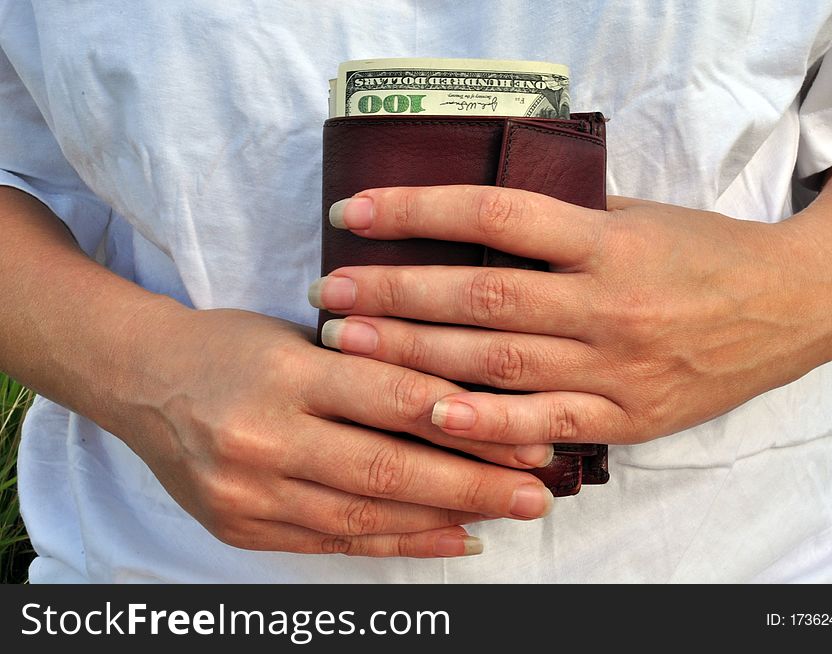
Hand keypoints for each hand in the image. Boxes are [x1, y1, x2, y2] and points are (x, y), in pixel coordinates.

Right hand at [108, 306, 555, 557]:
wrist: (140, 380)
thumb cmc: (231, 345)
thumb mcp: (297, 334)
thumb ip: (366, 370)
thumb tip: (460, 407)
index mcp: (283, 372)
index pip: (393, 398)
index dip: (468, 421)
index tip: (526, 433)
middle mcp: (262, 436)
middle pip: (387, 467)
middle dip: (471, 483)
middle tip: (535, 491)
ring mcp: (247, 491)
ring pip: (366, 514)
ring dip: (445, 518)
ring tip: (503, 515)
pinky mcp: (240, 527)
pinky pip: (334, 542)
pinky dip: (398, 542)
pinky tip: (450, 540)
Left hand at [309, 185, 831, 445]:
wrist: (786, 308)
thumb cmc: (703, 252)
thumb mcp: (636, 215)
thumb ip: (562, 222)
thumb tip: (476, 223)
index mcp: (606, 241)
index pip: (494, 217)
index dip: (418, 211)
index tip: (357, 211)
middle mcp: (605, 303)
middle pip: (481, 297)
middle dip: (395, 295)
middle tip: (332, 293)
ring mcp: (613, 365)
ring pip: (499, 362)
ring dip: (416, 355)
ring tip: (351, 346)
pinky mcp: (623, 416)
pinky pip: (545, 424)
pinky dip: (487, 424)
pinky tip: (430, 416)